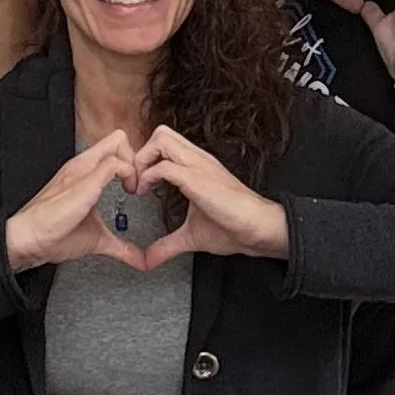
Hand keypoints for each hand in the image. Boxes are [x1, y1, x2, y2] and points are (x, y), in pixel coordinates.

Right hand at [4, 132, 150, 273]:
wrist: (30, 237)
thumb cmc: (54, 233)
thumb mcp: (97, 238)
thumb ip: (122, 246)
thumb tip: (141, 261)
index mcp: (85, 172)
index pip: (115, 148)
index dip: (133, 164)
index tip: (136, 189)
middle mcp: (83, 164)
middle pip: (119, 137)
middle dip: (137, 158)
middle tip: (138, 186)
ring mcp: (83, 169)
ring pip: (118, 142)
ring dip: (134, 164)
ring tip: (134, 190)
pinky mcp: (85, 180)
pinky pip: (115, 163)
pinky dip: (130, 175)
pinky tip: (129, 194)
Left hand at [126, 125, 287, 266]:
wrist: (258, 228)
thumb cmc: (233, 227)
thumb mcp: (190, 236)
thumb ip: (166, 245)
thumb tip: (147, 260)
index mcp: (196, 166)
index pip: (164, 143)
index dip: (146, 159)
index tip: (139, 184)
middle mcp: (196, 159)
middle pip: (160, 133)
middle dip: (141, 154)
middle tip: (136, 181)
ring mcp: (197, 166)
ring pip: (161, 139)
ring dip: (143, 160)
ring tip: (140, 186)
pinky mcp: (196, 179)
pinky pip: (164, 166)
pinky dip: (148, 177)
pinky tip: (146, 193)